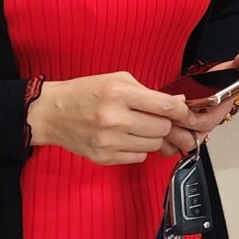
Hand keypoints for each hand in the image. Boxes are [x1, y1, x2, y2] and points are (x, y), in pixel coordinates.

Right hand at [29, 72, 184, 166]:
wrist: (51, 113)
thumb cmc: (84, 93)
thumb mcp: (117, 80)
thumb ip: (149, 91)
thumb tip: (179, 103)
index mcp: (118, 93)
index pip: (165, 106)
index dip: (182, 111)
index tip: (187, 114)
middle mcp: (114, 118)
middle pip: (162, 128)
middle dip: (166, 124)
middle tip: (158, 119)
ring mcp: (108, 141)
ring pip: (153, 145)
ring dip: (153, 137)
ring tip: (139, 127)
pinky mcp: (104, 157)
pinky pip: (139, 157)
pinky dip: (139, 148)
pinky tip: (127, 137)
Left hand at [162, 52, 238, 154]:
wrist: (201, 89)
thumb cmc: (212, 82)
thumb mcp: (225, 70)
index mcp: (217, 114)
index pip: (205, 122)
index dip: (191, 117)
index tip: (182, 104)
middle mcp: (204, 127)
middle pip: (191, 137)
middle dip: (176, 126)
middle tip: (164, 113)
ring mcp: (191, 134)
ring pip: (178, 144)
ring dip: (167, 133)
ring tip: (158, 119)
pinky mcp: (178, 138)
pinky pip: (169, 147)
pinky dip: (161, 140)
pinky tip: (156, 125)